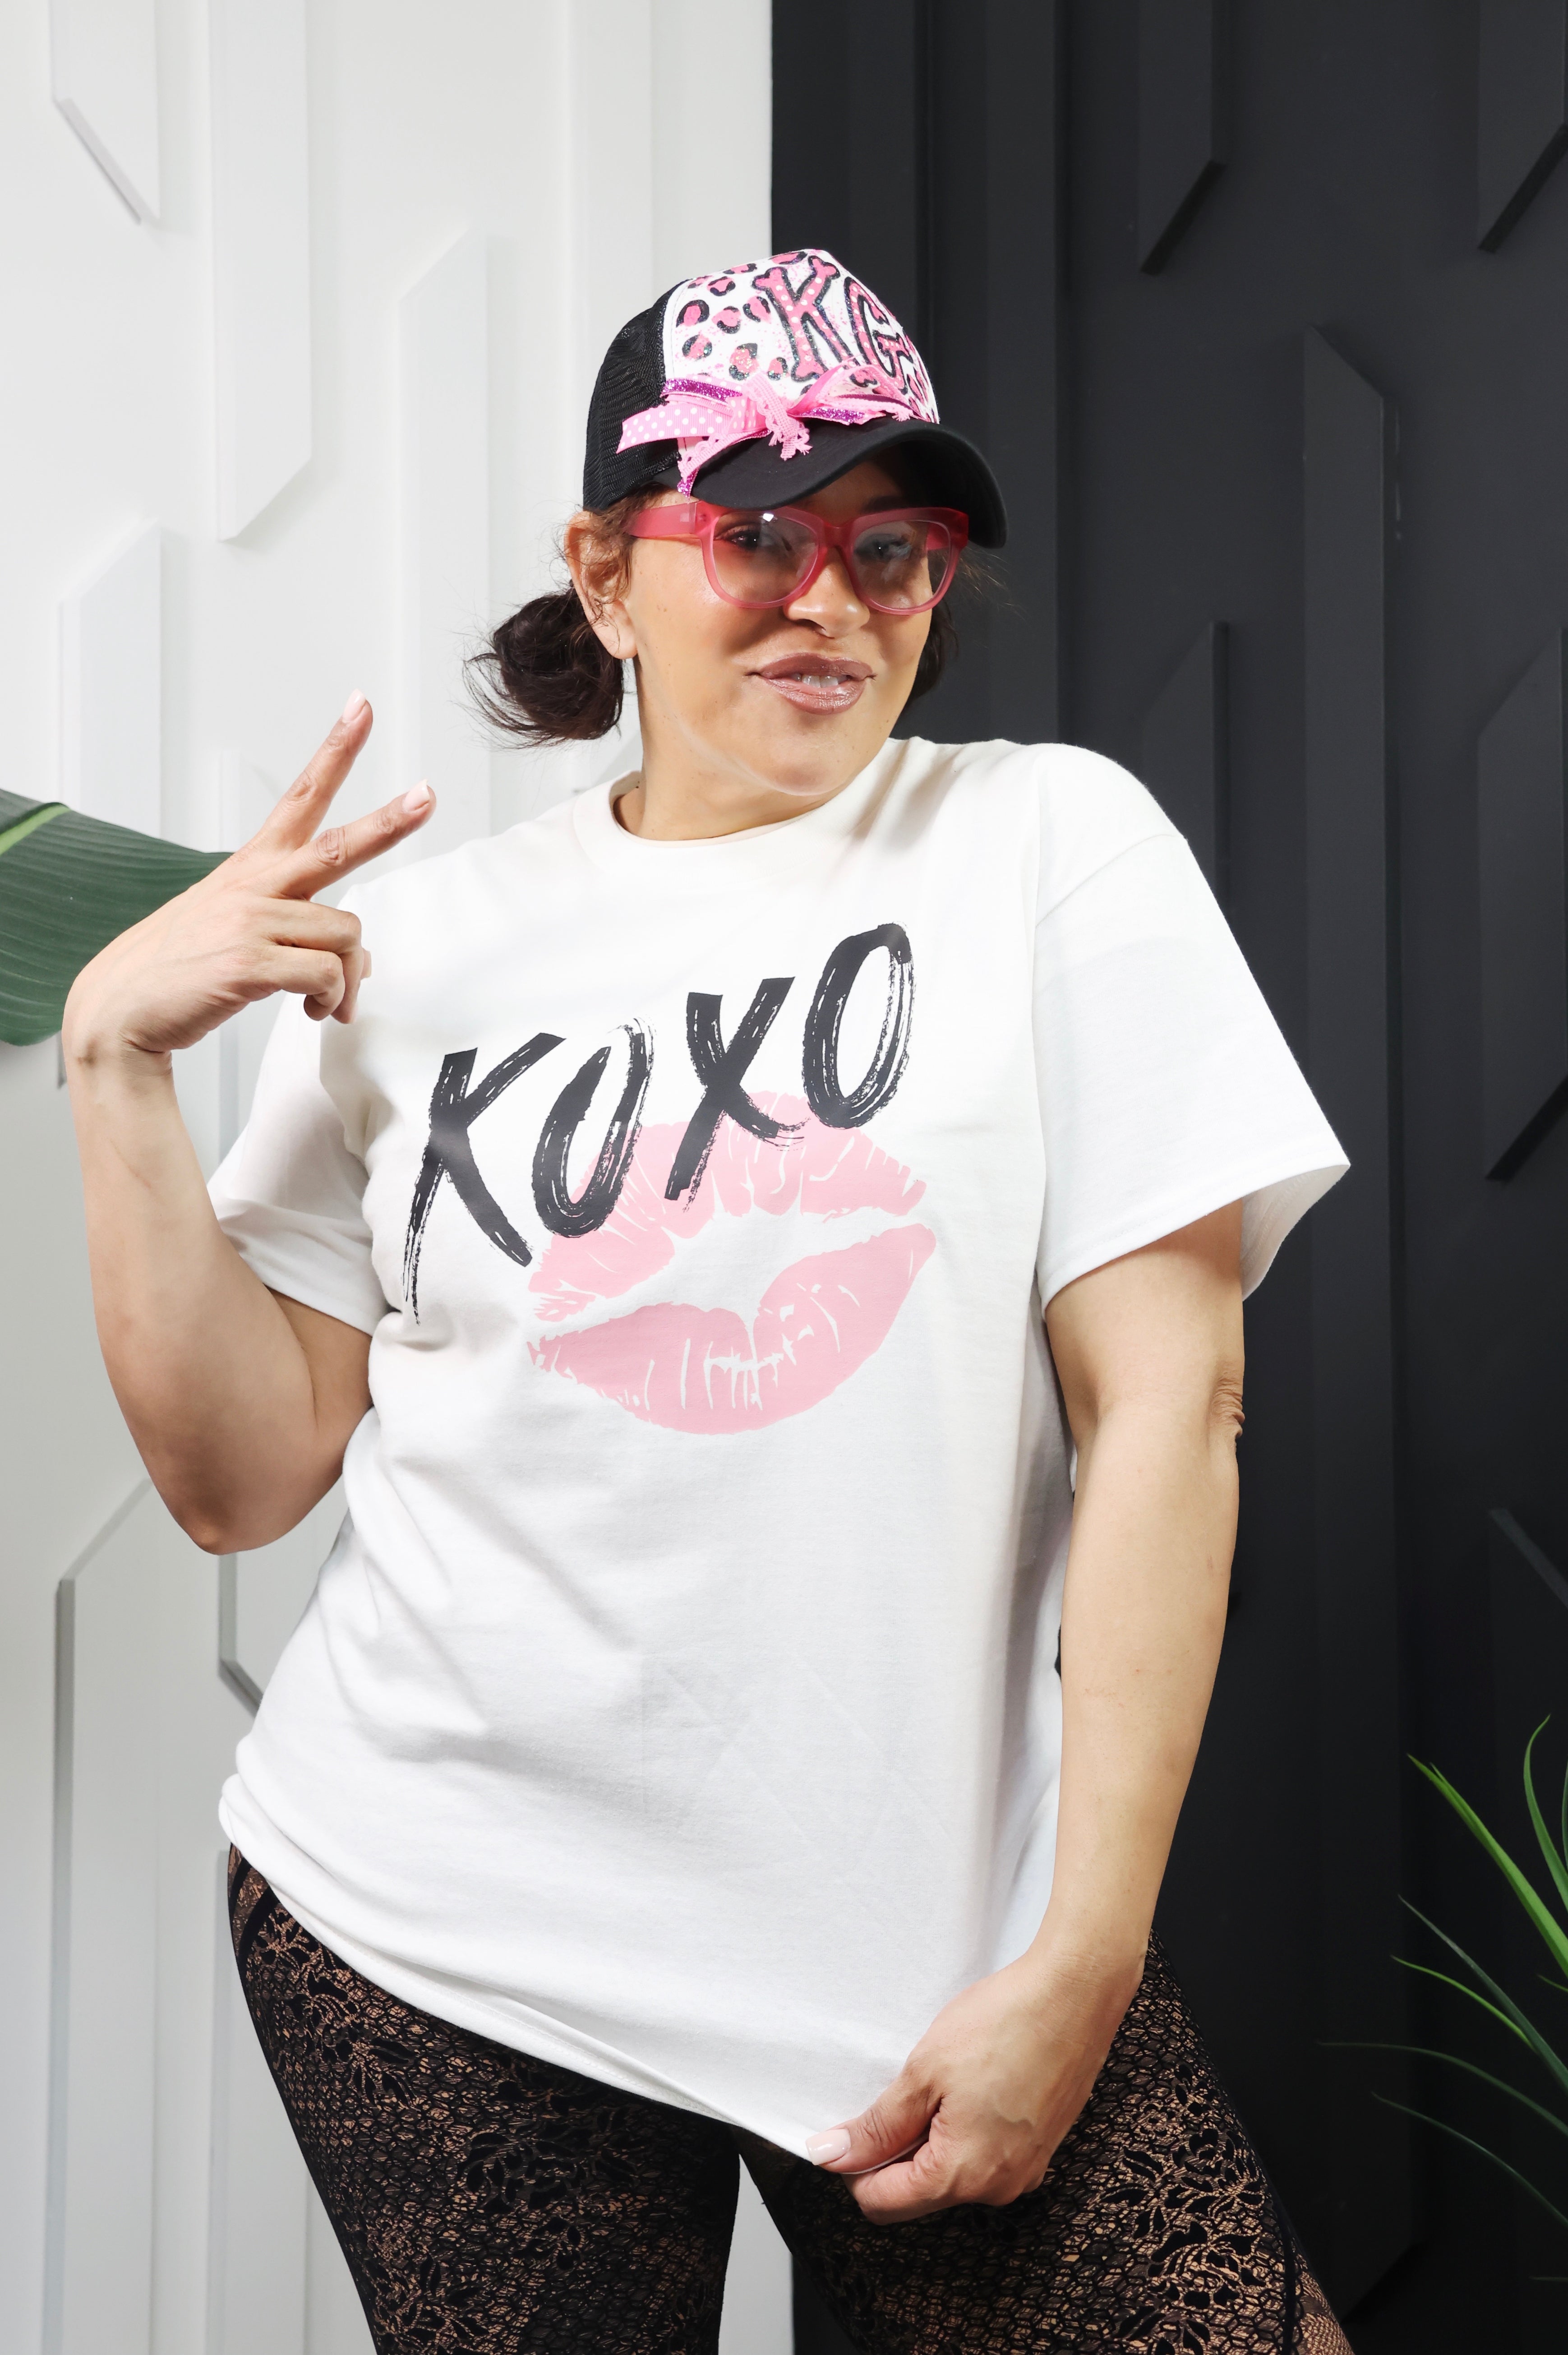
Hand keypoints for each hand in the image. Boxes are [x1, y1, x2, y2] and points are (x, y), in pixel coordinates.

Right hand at [63, 695, 432, 1070]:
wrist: (122, 1007)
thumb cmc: (182, 968)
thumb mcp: (242, 932)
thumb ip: (302, 932)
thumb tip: (363, 960)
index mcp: (252, 866)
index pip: (301, 796)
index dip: (335, 751)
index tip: (361, 708)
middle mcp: (255, 884)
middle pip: (338, 845)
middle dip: (389, 821)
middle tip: (427, 795)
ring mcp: (251, 920)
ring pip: (346, 935)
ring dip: (349, 978)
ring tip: (328, 1002)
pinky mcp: (249, 962)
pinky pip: (326, 974)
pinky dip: (331, 999)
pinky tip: (313, 1011)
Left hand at [805, 1939, 1143, 2222]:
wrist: (1074, 1994)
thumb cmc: (1005, 2024)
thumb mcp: (924, 2072)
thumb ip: (878, 2125)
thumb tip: (832, 2156)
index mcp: (965, 2176)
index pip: (883, 2204)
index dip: (853, 2168)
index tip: (847, 2128)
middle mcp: (999, 2187)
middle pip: (917, 2194)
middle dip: (892, 2154)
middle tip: (893, 2095)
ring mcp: (1024, 2170)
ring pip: (951, 2175)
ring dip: (928, 2140)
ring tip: (933, 2084)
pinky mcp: (1038, 2148)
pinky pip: (983, 2158)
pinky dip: (961, 2132)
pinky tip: (963, 2087)